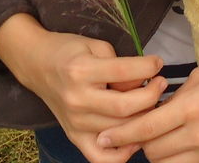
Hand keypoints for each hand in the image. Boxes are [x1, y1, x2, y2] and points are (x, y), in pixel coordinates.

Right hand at [0, 14, 164, 162]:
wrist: (37, 64)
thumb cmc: (70, 51)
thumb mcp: (95, 46)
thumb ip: (120, 64)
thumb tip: (142, 84)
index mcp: (81, 71)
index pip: (123, 72)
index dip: (148, 67)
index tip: (158, 63)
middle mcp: (77, 100)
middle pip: (125, 107)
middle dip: (151, 96)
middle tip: (161, 84)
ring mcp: (75, 122)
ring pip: (119, 131)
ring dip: (142, 119)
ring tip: (150, 106)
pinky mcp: (73, 136)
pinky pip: (101, 157)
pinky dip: (122, 152)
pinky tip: (133, 137)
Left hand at [95, 59, 198, 162]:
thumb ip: (174, 97)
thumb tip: (151, 109)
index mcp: (191, 108)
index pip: (144, 129)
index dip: (119, 136)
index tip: (102, 138)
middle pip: (152, 153)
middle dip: (139, 143)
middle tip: (137, 131)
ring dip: (158, 153)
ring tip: (159, 137)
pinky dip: (179, 158)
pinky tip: (181, 142)